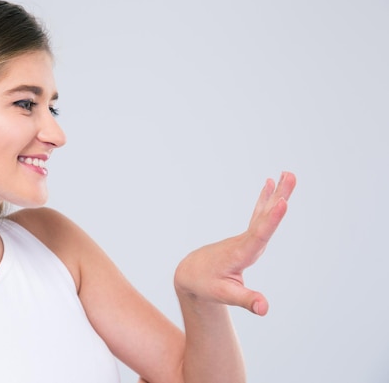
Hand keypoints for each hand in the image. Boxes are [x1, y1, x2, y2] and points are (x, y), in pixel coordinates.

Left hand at [174, 172, 296, 315]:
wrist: (191, 273)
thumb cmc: (207, 285)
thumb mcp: (225, 296)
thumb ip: (246, 300)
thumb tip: (265, 309)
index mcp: (240, 254)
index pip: (258, 235)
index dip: (271, 220)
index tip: (282, 202)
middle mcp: (243, 241)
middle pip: (263, 217)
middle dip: (277, 197)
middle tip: (290, 175)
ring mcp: (244, 237)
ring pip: (262, 213)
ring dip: (275, 194)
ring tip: (288, 173)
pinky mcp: (246, 238)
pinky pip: (258, 215)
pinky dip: (265, 200)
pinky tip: (271, 183)